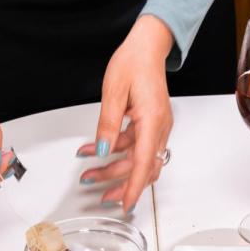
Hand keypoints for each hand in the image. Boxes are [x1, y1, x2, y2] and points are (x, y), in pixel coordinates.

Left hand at [76, 15, 173, 212]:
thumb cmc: (133, 62)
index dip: (133, 186)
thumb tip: (103, 151)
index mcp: (152, 119)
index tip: (125, 204)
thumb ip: (108, 124)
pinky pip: (137, 145)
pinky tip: (96, 150)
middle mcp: (159, 126)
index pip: (144, 162)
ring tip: (90, 172)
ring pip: (139, 158)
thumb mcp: (113, 92)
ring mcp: (157, 125)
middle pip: (143, 166)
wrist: (147, 46)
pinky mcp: (152, 123)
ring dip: (115, 168)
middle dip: (120, 183)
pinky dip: (118, 151)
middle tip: (97, 191)